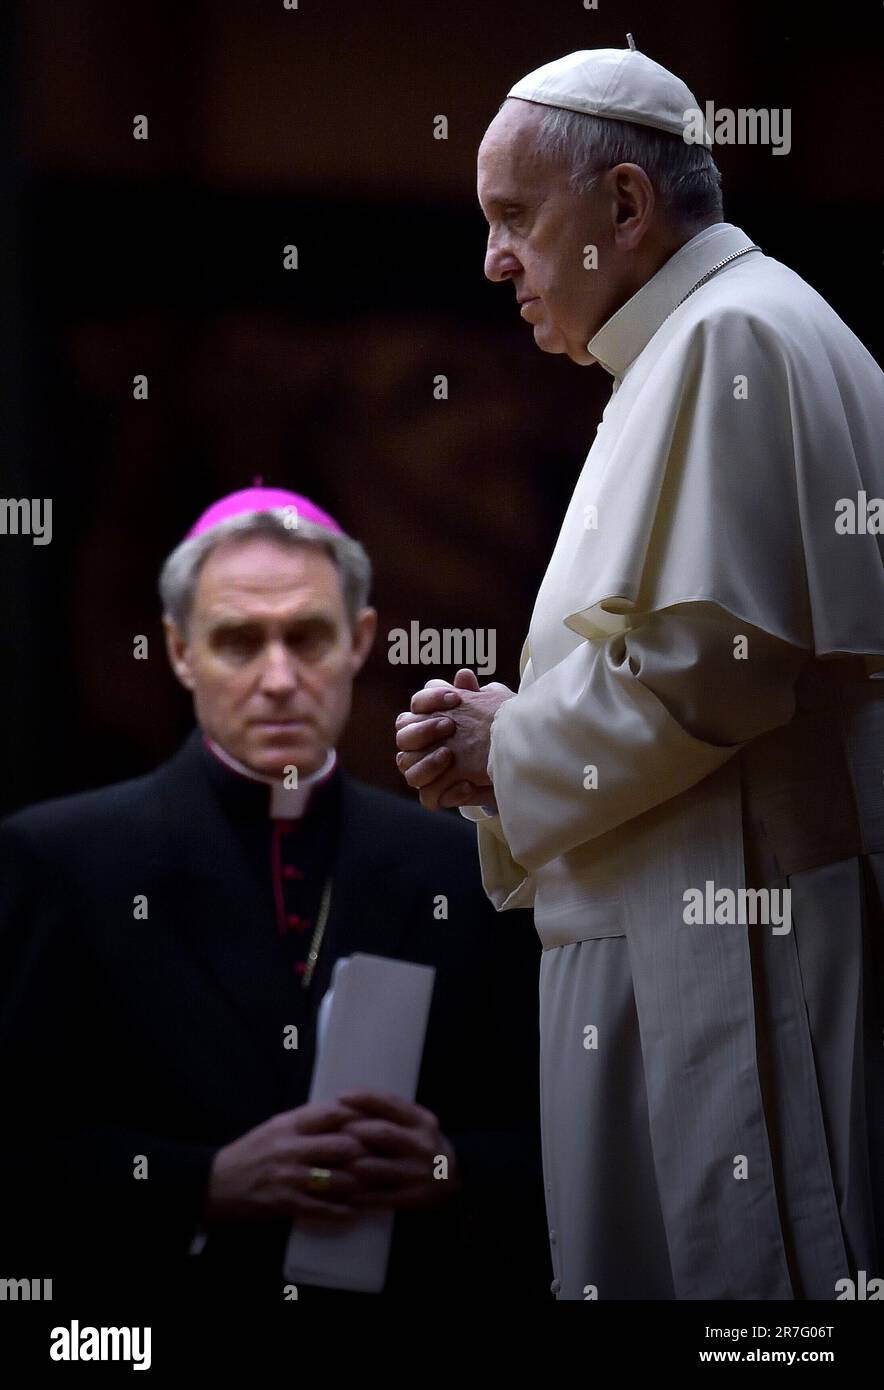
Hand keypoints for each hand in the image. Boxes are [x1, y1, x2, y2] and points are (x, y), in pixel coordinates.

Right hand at [201, 1100, 368, 1226]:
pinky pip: (322, 1209)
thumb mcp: (276, 1126)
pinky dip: (342, 1212)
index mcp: (290, 1124)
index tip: (378, 1123)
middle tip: (382, 1158)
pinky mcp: (285, 1204)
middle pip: (343, 1146)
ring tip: (373, 1187)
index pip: (334, 1113)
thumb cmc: (251, 1152)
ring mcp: (289, 1177)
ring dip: (359, 1185)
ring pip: (338, 1180)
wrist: (215, 1183)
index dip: (360, 1118)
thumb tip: (344, 1111)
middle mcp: (291, 1148)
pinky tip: (355, 1212)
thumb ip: (308, 1120)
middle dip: (366, 1153)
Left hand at [336, 1091, 461, 1210]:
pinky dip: (356, 1194)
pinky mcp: (414, 1198)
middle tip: (328, 1132)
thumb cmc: (421, 1145)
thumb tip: (346, 1104)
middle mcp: (422, 1144)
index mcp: (421, 1120)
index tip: (340, 1096)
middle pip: (382, 1133)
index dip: (364, 1098)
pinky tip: (340, 1191)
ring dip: (348, 1165)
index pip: (390, 1103)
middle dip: (351, 1131)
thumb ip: (389, 1115)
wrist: (454, 1180)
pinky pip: (378, 1196)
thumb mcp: (415, 1124)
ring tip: (327, 1163)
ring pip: (376, 1168)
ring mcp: (418, 1172)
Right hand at [395, 669, 514, 810]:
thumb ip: (475, 694)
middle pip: (403, 737)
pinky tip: (468, 785)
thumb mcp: (492, 710)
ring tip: (450, 756)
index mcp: (430, 720)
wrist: (515, 762)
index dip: (429, 699)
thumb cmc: (497, 733)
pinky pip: (429, 797)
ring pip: (408, 769)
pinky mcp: (439, 795)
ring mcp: (427, 771)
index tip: (456, 698)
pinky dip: (447, 793)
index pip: (415, 706)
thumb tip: (464, 676)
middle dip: (424, 730)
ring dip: (427, 762)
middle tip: (449, 725)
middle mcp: (422, 747)